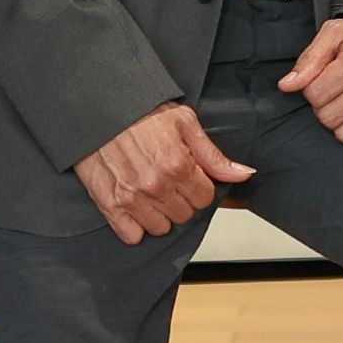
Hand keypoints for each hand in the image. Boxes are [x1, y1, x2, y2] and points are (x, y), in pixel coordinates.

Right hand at [74, 100, 253, 245]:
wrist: (99, 107)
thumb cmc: (140, 111)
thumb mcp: (184, 122)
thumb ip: (213, 155)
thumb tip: (243, 174)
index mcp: (178, 165)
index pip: (204, 198)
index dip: (198, 186)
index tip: (188, 176)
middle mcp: (156, 185)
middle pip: (184, 215)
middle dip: (180, 199)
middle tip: (168, 180)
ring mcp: (132, 198)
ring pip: (160, 228)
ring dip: (159, 213)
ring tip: (150, 191)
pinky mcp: (109, 204)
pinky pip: (132, 235)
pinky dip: (135, 225)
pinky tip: (135, 206)